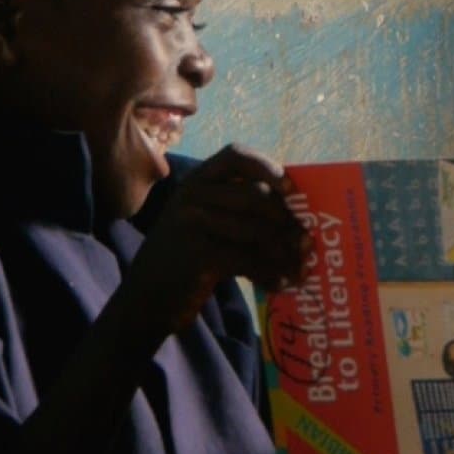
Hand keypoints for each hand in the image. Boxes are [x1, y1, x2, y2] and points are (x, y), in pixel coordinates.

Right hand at [126, 144, 309, 334]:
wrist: (146, 299)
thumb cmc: (186, 259)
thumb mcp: (203, 224)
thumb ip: (236, 211)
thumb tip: (297, 217)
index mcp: (198, 180)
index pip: (235, 154)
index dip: (267, 166)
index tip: (290, 188)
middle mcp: (193, 195)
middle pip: (256, 195)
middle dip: (286, 221)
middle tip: (306, 242)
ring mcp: (193, 222)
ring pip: (257, 230)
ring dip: (285, 252)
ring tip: (299, 268)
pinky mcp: (198, 254)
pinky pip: (248, 259)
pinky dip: (270, 273)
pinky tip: (281, 284)